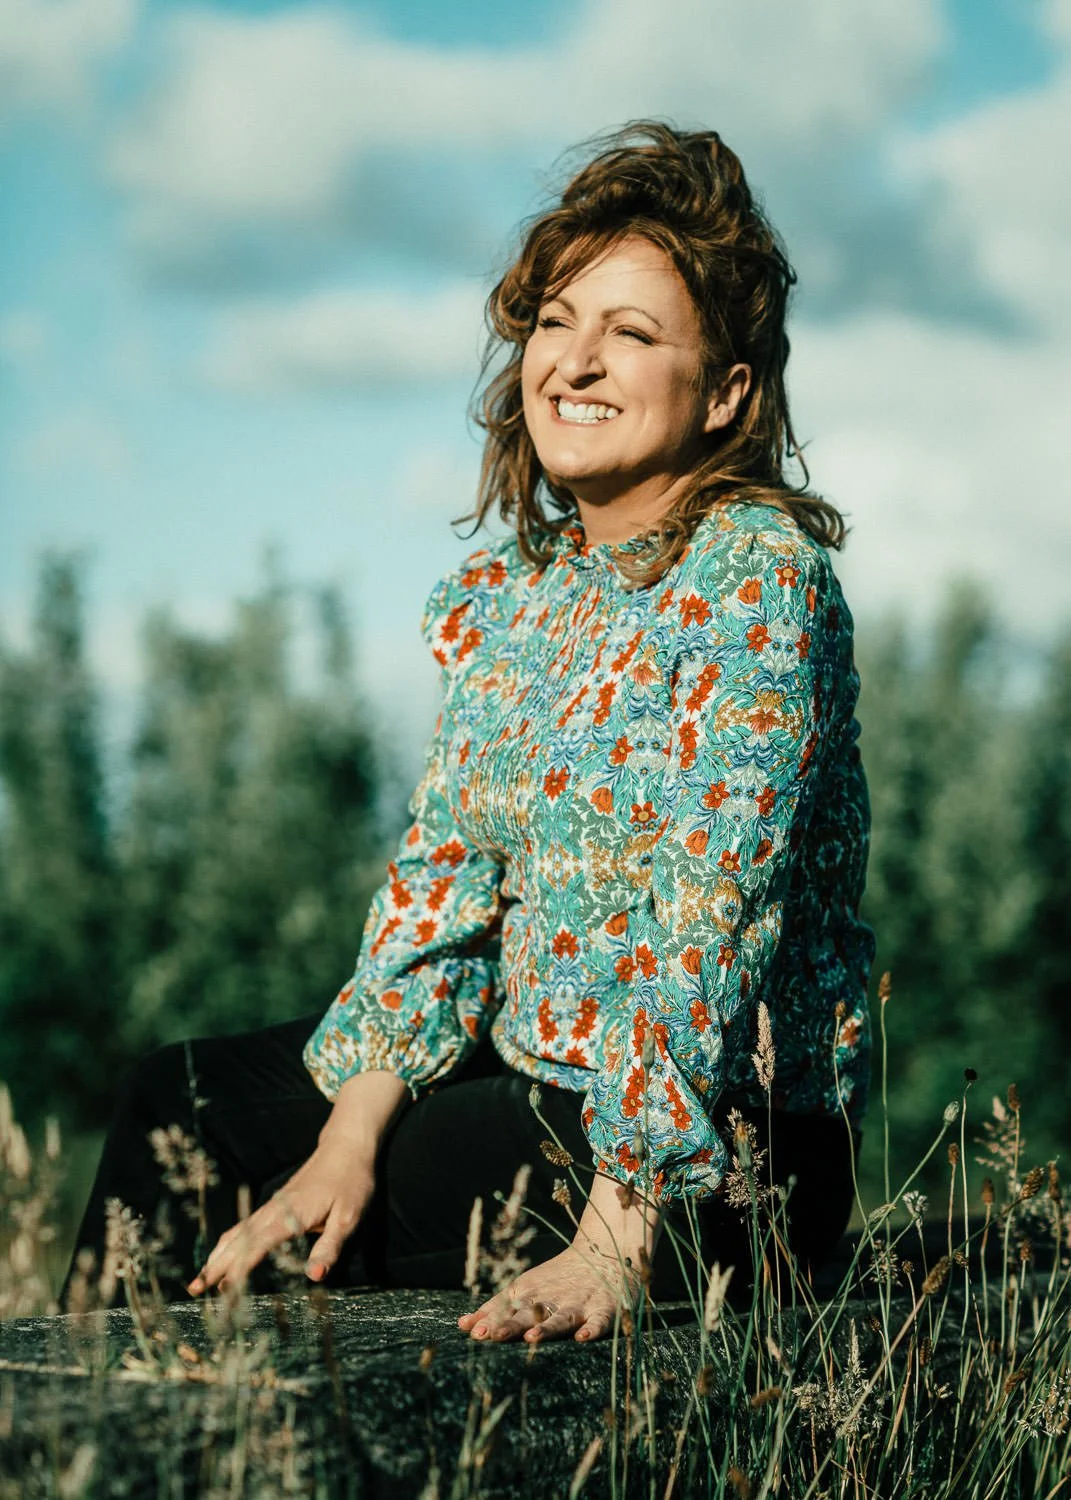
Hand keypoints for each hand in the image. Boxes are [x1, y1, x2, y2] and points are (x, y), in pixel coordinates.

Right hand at [187, 1134, 375, 1294]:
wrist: (346, 1147)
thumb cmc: (351, 1182)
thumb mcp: (348, 1217)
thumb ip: (330, 1247)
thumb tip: (315, 1275)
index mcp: (291, 1215)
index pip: (258, 1246)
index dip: (240, 1269)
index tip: (224, 1292)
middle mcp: (275, 1210)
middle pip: (238, 1241)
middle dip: (215, 1266)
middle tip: (194, 1290)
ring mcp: (272, 1206)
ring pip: (236, 1233)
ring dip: (217, 1256)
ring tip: (200, 1280)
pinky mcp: (275, 1205)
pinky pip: (244, 1227)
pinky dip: (228, 1244)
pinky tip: (221, 1255)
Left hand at [457, 1244, 641, 1344]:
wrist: (605, 1252)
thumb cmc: (558, 1277)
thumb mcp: (526, 1287)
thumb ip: (495, 1308)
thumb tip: (463, 1326)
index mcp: (530, 1293)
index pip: (506, 1308)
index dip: (489, 1319)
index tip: (471, 1332)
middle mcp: (551, 1298)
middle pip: (528, 1313)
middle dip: (510, 1324)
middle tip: (492, 1336)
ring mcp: (578, 1303)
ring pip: (560, 1318)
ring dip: (546, 1328)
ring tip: (531, 1338)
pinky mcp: (604, 1308)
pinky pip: (599, 1320)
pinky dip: (592, 1328)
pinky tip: (584, 1337)